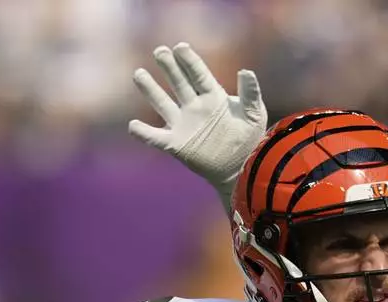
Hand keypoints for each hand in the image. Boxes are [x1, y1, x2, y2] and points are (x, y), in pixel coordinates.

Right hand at [129, 43, 266, 199]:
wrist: (242, 168)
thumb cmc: (250, 139)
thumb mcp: (254, 114)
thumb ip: (250, 93)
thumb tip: (246, 70)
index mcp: (213, 97)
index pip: (198, 75)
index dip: (189, 61)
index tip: (180, 47)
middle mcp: (195, 107)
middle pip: (178, 83)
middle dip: (169, 67)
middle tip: (160, 51)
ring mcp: (183, 125)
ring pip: (163, 104)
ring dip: (150, 90)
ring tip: (139, 73)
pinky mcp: (176, 144)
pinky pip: (156, 138)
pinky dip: (143, 133)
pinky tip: (133, 126)